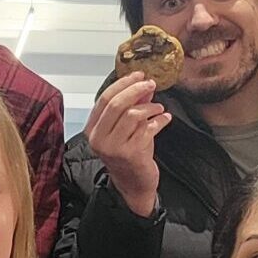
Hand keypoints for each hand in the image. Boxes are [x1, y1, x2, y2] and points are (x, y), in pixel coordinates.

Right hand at [85, 74, 170, 217]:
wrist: (133, 183)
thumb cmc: (128, 153)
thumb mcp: (126, 128)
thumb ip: (131, 106)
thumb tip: (143, 86)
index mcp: (92, 129)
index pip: (104, 99)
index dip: (123, 84)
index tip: (139, 75)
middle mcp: (99, 139)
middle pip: (116, 104)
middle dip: (136, 90)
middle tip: (151, 84)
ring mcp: (114, 147)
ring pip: (133, 115)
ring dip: (150, 107)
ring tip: (159, 108)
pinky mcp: (131, 154)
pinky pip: (147, 128)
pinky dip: (159, 120)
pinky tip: (165, 119)